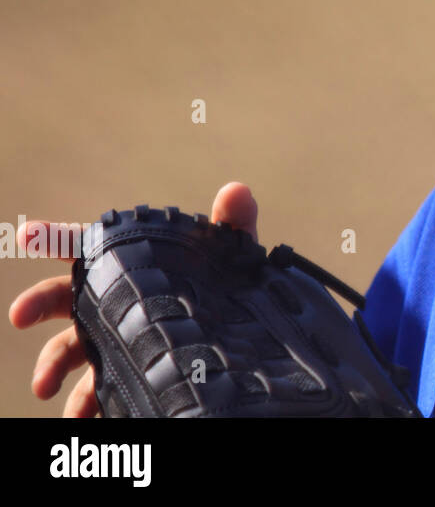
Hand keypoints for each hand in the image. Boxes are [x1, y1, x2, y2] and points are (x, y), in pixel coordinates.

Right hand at [7, 181, 258, 416]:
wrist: (244, 334)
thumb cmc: (228, 283)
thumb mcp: (233, 255)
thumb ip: (233, 223)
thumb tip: (236, 190)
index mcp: (132, 263)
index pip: (90, 245)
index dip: (58, 237)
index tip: (27, 235)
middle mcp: (114, 299)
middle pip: (64, 296)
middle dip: (38, 302)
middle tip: (20, 314)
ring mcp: (115, 337)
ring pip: (71, 348)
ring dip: (51, 366)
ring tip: (45, 386)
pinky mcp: (127, 371)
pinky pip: (96, 388)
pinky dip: (85, 402)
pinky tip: (84, 413)